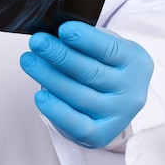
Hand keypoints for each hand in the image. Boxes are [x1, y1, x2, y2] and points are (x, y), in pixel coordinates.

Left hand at [20, 21, 152, 148]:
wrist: (117, 98)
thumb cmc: (105, 63)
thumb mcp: (105, 46)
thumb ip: (86, 40)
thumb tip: (54, 35)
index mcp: (135, 61)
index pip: (109, 49)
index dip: (86, 39)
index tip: (64, 30)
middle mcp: (130, 91)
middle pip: (90, 72)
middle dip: (60, 55)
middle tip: (38, 42)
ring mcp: (117, 115)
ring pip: (79, 96)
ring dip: (49, 77)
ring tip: (29, 60)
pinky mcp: (101, 135)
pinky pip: (76, 124)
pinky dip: (56, 110)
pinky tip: (40, 96)